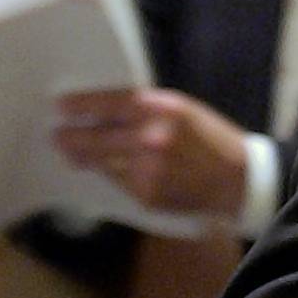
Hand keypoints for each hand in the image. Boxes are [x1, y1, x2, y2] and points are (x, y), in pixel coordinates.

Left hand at [53, 88, 247, 217]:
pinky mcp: (148, 194)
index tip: (61, 107)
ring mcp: (147, 169)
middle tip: (58, 136)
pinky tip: (110, 171)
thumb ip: (146, 109)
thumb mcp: (183, 110)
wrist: (239, 178)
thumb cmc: (211, 139)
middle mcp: (150, 137)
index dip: (81, 105)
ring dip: (84, 158)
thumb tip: (105, 113)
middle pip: (96, 136)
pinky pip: (120, 182)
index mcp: (160, 109)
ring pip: (103, 162)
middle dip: (72, 137)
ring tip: (73, 154)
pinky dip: (113, 176)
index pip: (108, 103)